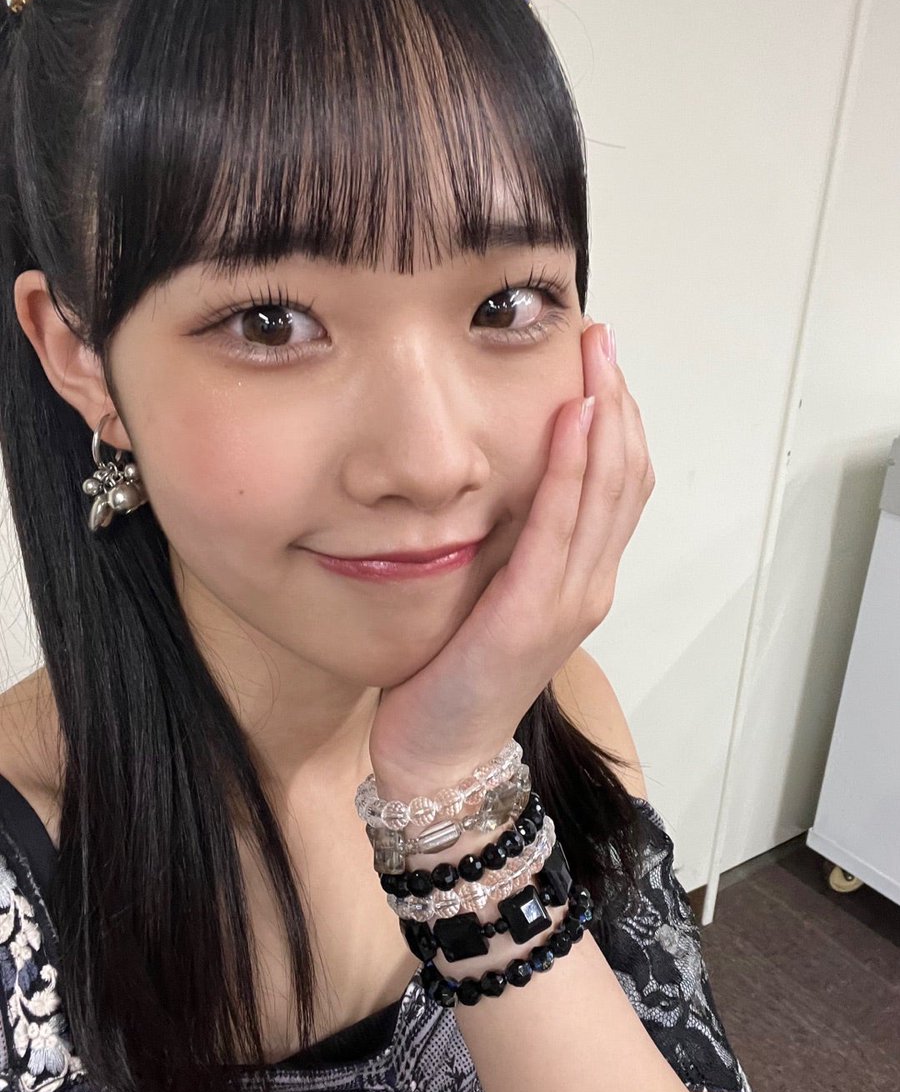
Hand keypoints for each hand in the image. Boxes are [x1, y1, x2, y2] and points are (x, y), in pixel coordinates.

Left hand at [369, 321, 654, 797]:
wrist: (443, 753)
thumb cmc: (459, 676)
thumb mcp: (493, 597)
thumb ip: (512, 549)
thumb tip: (497, 485)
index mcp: (581, 578)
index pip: (618, 484)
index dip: (619, 419)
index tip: (600, 362)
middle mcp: (589, 583)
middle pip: (624, 477)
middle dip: (618, 399)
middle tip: (601, 339)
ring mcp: (569, 598)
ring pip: (605, 491)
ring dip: (605, 417)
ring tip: (595, 358)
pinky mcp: (533, 612)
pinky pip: (559, 526)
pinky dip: (571, 468)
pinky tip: (570, 419)